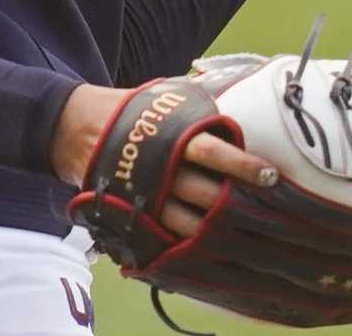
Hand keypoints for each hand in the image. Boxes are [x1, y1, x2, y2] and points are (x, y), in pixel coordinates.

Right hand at [52, 84, 279, 235]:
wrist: (80, 128)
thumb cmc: (136, 111)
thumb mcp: (168, 101)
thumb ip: (201, 109)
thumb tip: (243, 99)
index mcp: (174, 136)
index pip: (213, 152)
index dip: (243, 165)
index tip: (270, 176)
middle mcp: (163, 169)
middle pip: (206, 194)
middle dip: (236, 206)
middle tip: (268, 217)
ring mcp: (147, 196)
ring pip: (188, 225)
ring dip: (216, 234)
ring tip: (244, 239)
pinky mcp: (135, 215)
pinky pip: (164, 239)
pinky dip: (187, 247)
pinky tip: (210, 252)